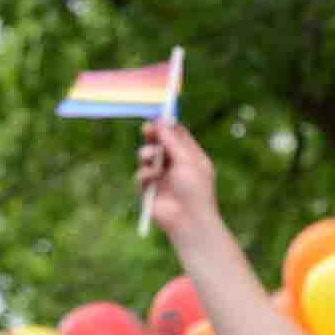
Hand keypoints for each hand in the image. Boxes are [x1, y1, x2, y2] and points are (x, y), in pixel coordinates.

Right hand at [136, 119, 223, 240]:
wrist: (188, 220)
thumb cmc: (194, 189)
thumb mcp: (186, 160)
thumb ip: (172, 140)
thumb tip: (161, 121)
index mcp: (191, 157)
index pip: (178, 135)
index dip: (167, 125)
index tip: (157, 115)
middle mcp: (176, 165)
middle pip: (160, 143)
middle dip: (152, 136)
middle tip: (147, 129)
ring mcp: (162, 177)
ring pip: (146, 157)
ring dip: (146, 154)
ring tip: (151, 159)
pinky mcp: (150, 189)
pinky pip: (140, 175)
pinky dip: (144, 175)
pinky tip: (151, 180)